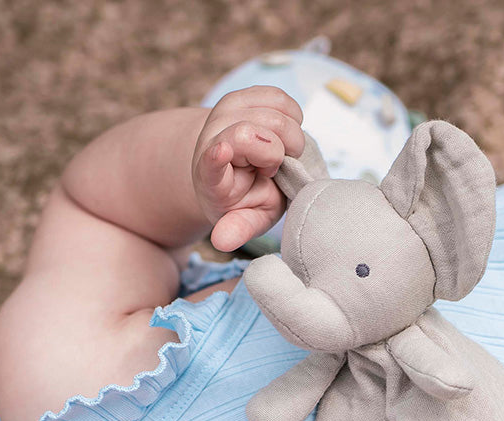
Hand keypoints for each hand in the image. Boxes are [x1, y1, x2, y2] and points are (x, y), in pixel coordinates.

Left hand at [192, 86, 304, 251]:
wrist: (238, 169)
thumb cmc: (246, 199)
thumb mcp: (246, 219)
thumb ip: (238, 229)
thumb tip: (222, 242)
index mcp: (211, 178)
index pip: (210, 165)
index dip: (216, 157)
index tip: (222, 151)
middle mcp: (212, 138)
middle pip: (258, 135)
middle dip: (282, 154)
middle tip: (274, 171)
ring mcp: (224, 111)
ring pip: (276, 113)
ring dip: (290, 137)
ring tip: (278, 155)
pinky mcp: (242, 94)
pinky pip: (281, 98)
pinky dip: (293, 117)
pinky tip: (282, 135)